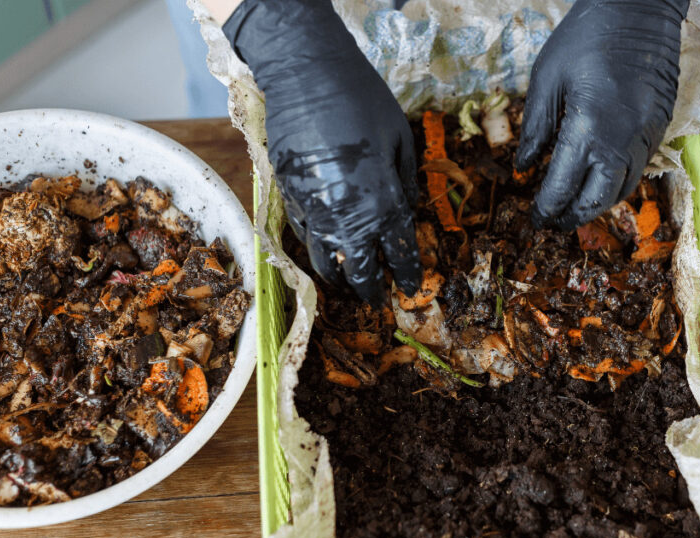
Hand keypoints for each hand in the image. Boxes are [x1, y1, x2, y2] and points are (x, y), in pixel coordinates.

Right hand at [223, 0, 419, 303]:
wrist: (306, 77)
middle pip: (359, 269)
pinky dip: (316, 250)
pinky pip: (304, 237)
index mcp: (382, 202)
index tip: (410, 289)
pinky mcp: (289, 197)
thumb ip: (405, 184)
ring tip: (348, 284)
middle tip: (377, 297)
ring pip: (325, 261)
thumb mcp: (401, 140)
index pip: (398, 252)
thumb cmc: (363, 102)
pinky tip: (324, 252)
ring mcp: (313, 210)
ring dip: (339, 277)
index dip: (406, 274)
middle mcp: (347, 216)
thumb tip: (405, 212)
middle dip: (370, 288)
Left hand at [516, 0, 688, 230]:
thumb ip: (536, 127)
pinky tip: (598, 180)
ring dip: (598, 203)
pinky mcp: (659, 126)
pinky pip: (638, 167)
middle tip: (554, 222)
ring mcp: (646, 134)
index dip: (547, 207)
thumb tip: (524, 166)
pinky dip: (617, 182)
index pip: (564, 184)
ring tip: (575, 207)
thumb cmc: (586, 36)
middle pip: (598, 198)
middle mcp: (622, 138)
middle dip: (574, 215)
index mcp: (588, 127)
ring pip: (623, 188)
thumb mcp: (547, 77)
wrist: (639, 8)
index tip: (535, 219)